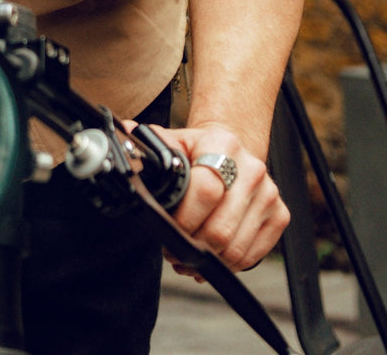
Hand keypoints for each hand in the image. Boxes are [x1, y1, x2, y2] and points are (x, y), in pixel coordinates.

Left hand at [152, 122, 288, 277]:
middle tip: (173, 248)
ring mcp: (269, 193)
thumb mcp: (174, 142)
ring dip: (207, 262)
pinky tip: (211, 257)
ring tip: (188, 255)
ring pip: (235, 249)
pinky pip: (252, 256)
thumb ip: (152, 146)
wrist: (230, 148)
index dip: (183, 218)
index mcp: (222, 145)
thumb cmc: (197, 150)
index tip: (166, 228)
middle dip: (191, 246)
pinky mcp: (280, 215)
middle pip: (220, 229)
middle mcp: (252, 169)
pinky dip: (228, 265)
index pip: (205, 191)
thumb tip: (125, 140)